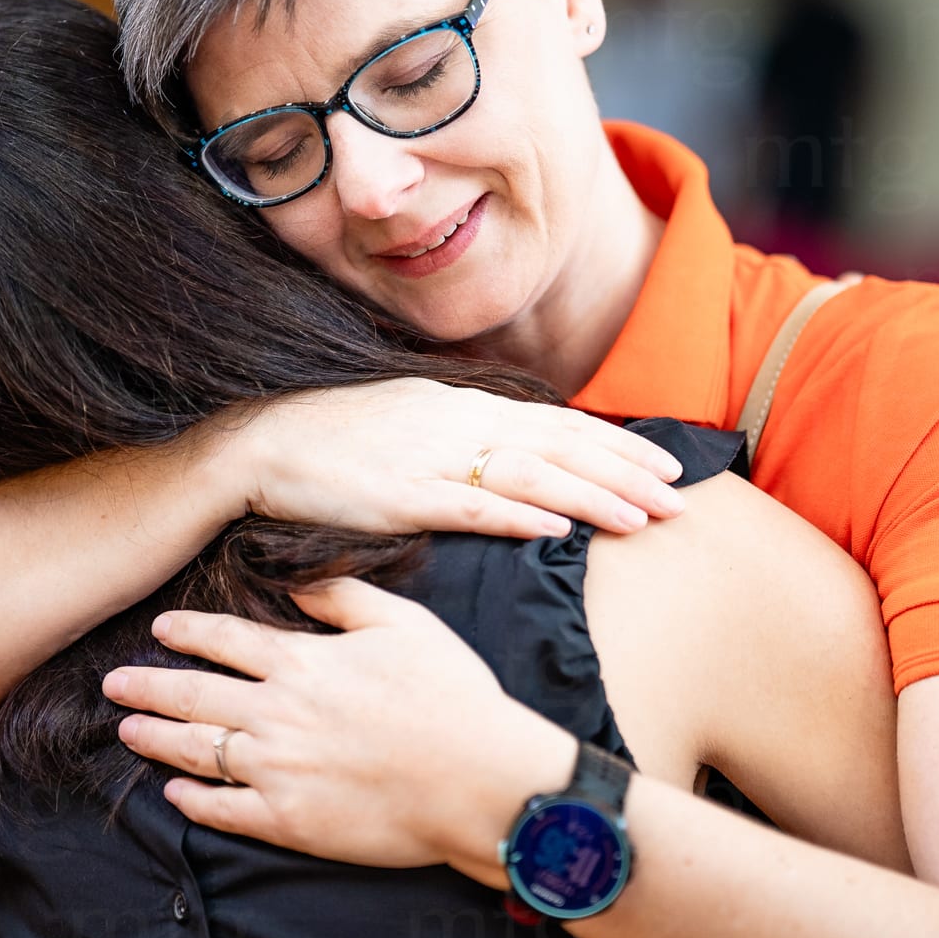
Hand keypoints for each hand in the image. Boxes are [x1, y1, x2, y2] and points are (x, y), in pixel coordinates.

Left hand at [102, 578, 575, 871]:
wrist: (479, 780)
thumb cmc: (451, 696)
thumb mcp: (403, 624)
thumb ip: (342, 598)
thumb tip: (296, 585)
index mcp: (302, 663)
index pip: (225, 640)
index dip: (187, 632)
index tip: (158, 628)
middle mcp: (277, 714)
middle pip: (193, 695)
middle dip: (148, 687)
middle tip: (112, 684)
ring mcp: (277, 770)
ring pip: (195, 751)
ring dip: (155, 739)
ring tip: (126, 732)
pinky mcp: (288, 821)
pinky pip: (224, 810)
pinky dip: (193, 801)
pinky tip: (175, 794)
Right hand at [238, 378, 684, 538]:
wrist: (259, 443)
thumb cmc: (333, 438)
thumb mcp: (410, 418)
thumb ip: (464, 431)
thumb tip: (515, 447)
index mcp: (461, 406)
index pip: (556, 424)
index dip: (615, 444)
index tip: (664, 464)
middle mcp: (455, 424)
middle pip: (558, 448)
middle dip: (624, 473)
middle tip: (679, 499)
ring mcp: (428, 459)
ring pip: (528, 477)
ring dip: (591, 498)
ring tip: (641, 520)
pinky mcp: (398, 496)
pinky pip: (468, 507)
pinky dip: (516, 518)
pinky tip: (556, 532)